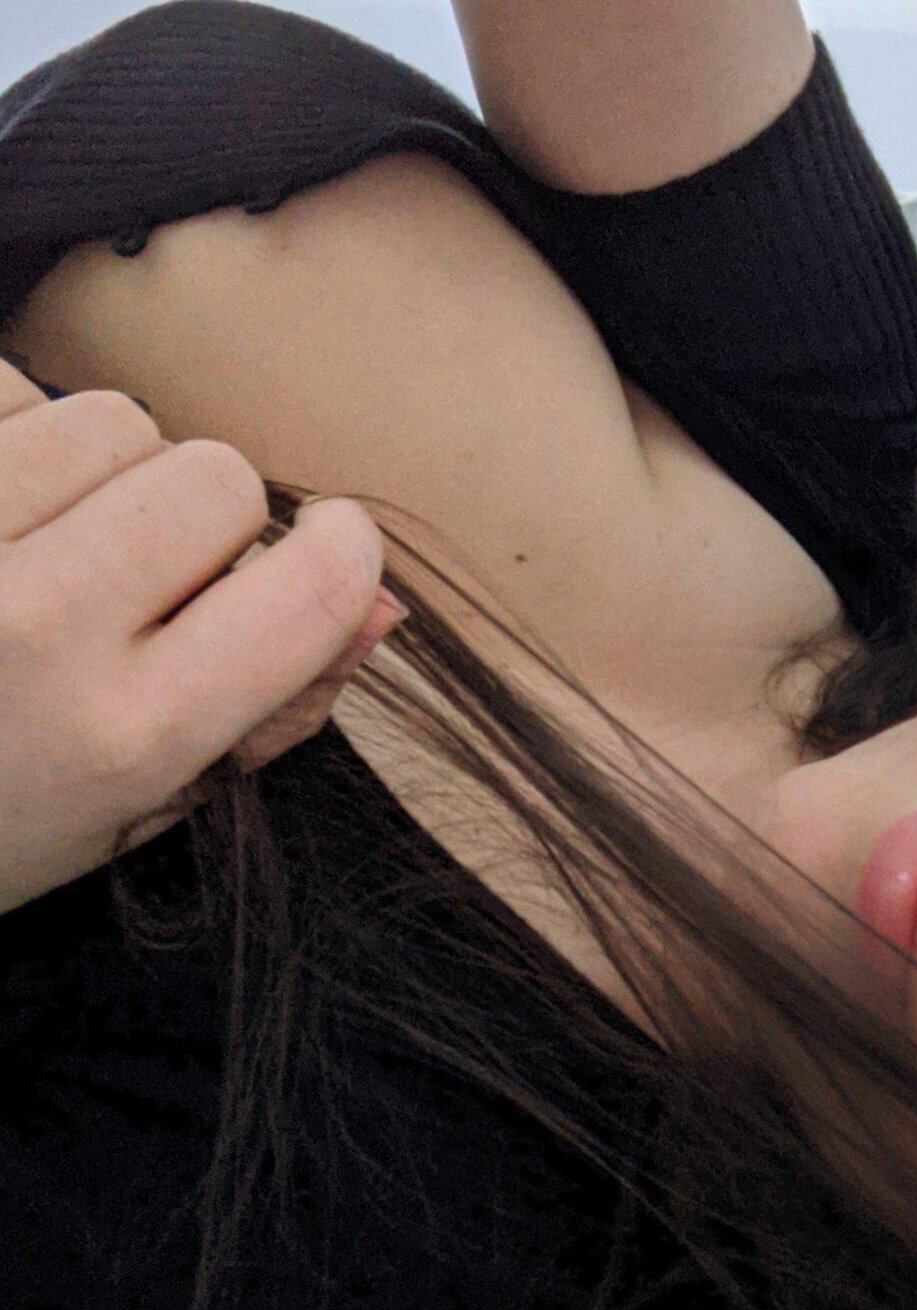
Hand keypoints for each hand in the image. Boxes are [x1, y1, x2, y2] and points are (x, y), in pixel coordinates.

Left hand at [0, 358, 404, 917]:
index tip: (325, 551)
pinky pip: (9, 389)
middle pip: (214, 477)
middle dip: (203, 521)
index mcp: (123, 735)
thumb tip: (375, 605)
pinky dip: (15, 439)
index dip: (341, 554)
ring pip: (112, 419)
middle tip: (143, 586)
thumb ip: (268, 709)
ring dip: (103, 476)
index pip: (308, 590)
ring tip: (49, 550)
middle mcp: (34, 629)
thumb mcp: (134, 809)